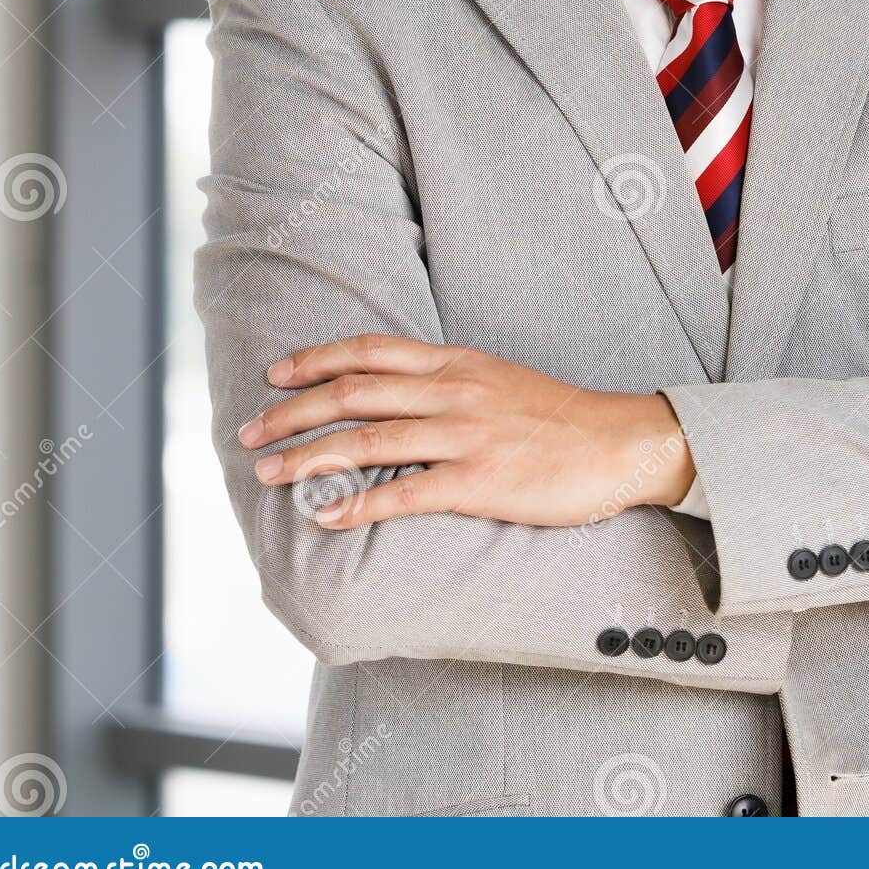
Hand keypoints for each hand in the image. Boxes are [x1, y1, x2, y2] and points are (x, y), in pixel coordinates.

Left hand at [235, 335, 693, 528]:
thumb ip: (448, 381)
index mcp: (458, 364)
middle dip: (293, 412)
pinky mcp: (480, 482)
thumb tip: (395, 393)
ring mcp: (466, 436)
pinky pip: (406, 494)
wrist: (620, 443)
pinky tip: (327, 516)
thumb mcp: (499, 379)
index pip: (370, 351)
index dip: (315, 360)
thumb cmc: (559, 418)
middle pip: (356, 393)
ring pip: (370, 441)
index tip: (274, 375)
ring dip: (310, 457)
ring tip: (269, 474)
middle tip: (249, 432)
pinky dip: (359, 505)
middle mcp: (454, 392)